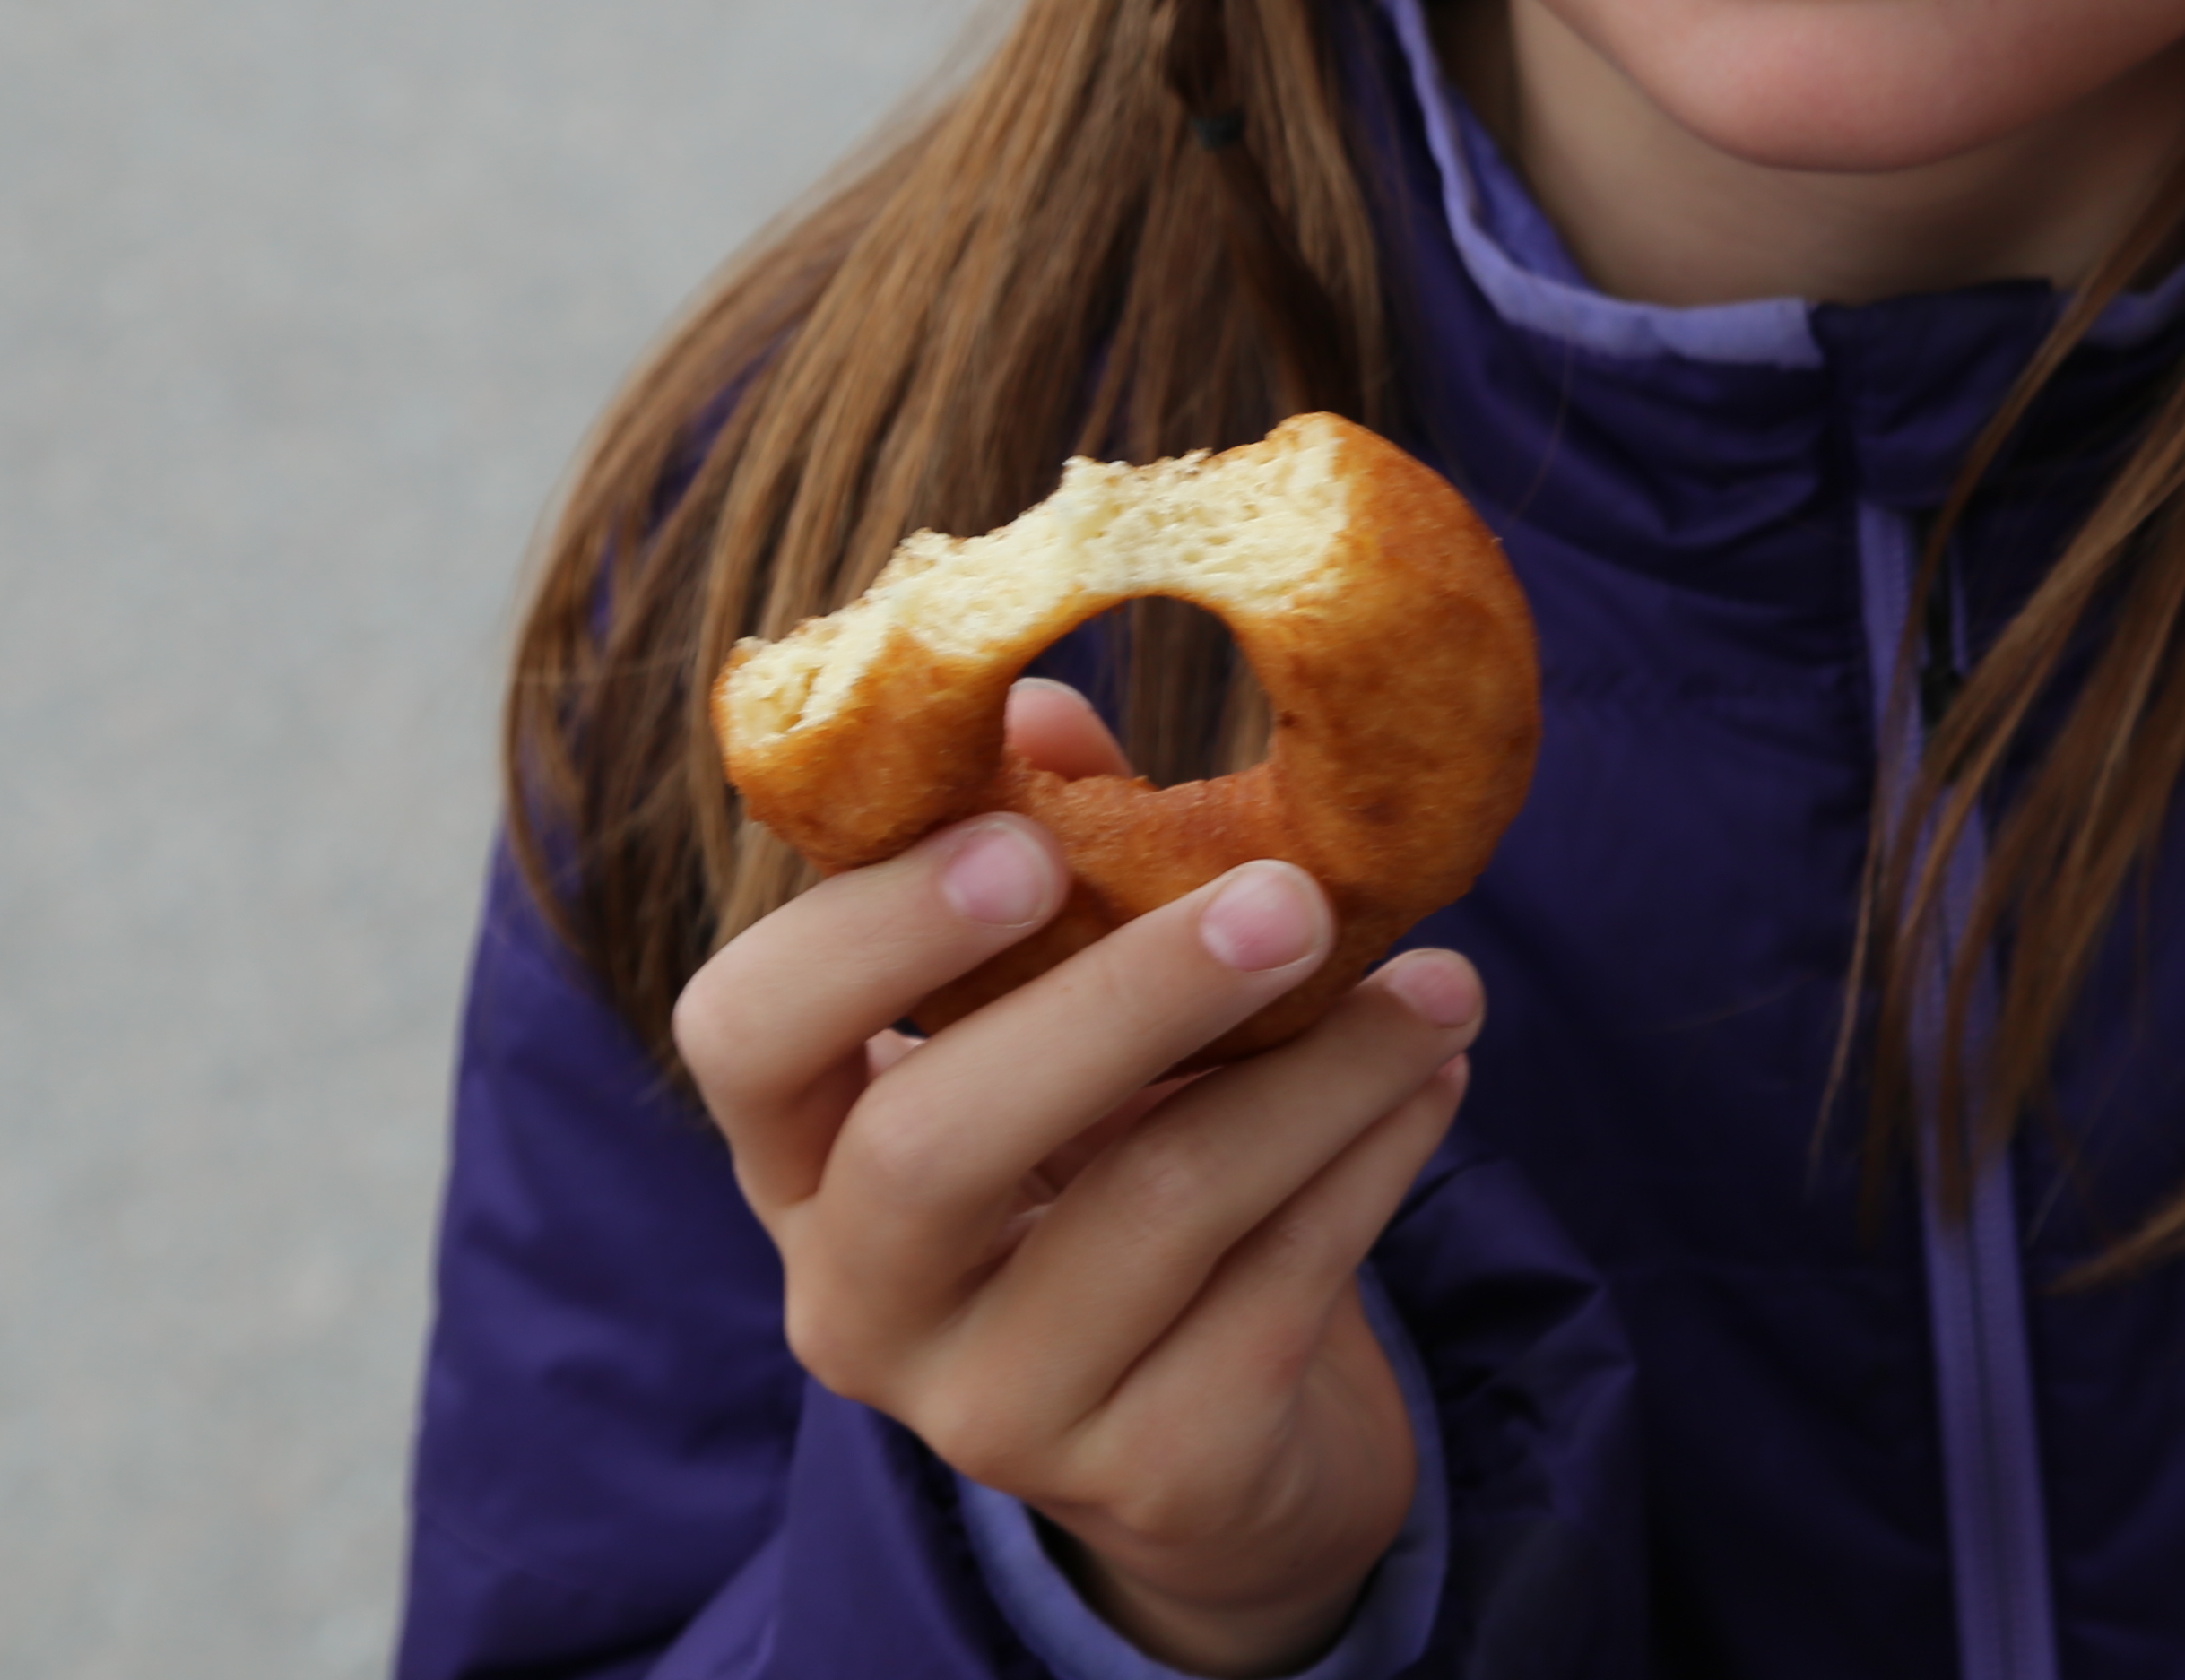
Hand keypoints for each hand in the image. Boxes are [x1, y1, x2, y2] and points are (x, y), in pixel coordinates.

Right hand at [676, 679, 1482, 1677]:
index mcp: (802, 1157)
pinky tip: (1435, 1078)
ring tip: (1442, 981)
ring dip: (1321, 1070)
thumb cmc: (1110, 1167)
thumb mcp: (1057, 1029)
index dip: (865, 936)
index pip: (741, 1037)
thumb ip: (1045, 862)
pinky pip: (1281, 1289)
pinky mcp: (1151, 1477)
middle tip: (1290, 895)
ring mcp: (994, 1413)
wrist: (1214, 1444)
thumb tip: (1042, 706)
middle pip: (941, 1145)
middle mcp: (857, 1302)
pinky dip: (1375, 1159)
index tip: (1022, 843)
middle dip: (1130, 999)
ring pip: (1157, 1209)